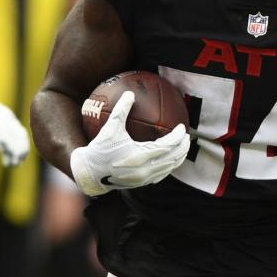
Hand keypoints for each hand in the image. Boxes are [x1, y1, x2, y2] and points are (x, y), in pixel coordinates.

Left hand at [0, 98, 29, 166]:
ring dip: (21, 149)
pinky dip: (22, 148)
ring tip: (16, 164)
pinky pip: (21, 137)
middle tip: (15, 163)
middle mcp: (2, 113)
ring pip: (20, 133)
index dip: (3, 136)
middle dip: (16, 146)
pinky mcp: (14, 125)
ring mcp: (10, 118)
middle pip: (12, 129)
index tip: (6, 150)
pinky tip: (19, 160)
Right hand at [70, 91, 189, 196]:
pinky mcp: (141, 183)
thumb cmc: (99, 149)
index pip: (168, 145)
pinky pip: (161, 175)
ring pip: (169, 168)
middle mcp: (145, 169)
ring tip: (183, 147)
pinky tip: (170, 159)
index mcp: (140, 156)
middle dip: (183, 147)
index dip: (178, 136)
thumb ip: (121, 110)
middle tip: (186, 136)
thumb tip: (130, 93)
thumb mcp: (110, 128)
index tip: (181, 127)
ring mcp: (144, 178)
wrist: (89, 174)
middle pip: (173, 158)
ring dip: (179, 157)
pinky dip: (169, 166)